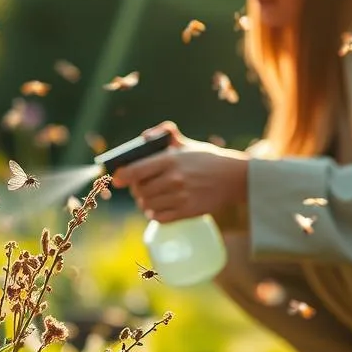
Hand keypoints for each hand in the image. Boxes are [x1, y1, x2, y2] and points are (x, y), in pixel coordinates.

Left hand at [110, 121, 248, 223]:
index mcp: (171, 159)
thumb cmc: (208, 159)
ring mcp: (181, 196)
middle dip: (136, 190)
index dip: (122, 176)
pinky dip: (155, 214)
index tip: (116, 179)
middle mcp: (174, 179)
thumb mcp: (188, 144)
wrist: (235, 178)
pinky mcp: (188, 211)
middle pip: (140, 191)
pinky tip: (158, 208)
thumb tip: (145, 136)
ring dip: (145, 203)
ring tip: (149, 198)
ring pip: (148, 205)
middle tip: (139, 188)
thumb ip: (166, 134)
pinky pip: (160, 217)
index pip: (136, 170)